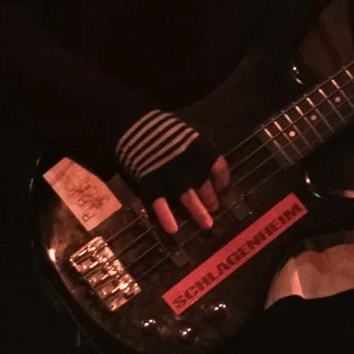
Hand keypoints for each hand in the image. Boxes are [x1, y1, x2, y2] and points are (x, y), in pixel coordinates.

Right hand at [115, 112, 230, 235]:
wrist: (130, 123)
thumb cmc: (158, 127)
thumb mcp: (181, 133)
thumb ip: (193, 149)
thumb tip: (203, 165)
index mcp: (198, 147)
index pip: (218, 166)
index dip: (223, 180)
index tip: (223, 189)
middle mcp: (188, 162)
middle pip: (204, 185)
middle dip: (210, 199)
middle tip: (214, 210)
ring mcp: (169, 174)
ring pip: (188, 197)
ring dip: (198, 212)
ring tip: (207, 225)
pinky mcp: (150, 182)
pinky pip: (160, 203)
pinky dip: (166, 217)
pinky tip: (173, 229)